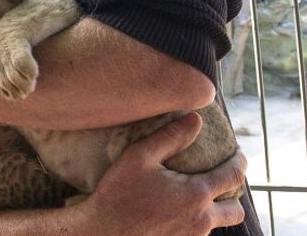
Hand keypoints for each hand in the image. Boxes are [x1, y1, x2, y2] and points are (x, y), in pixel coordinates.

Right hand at [82, 112, 245, 235]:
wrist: (102, 233)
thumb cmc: (118, 194)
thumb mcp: (140, 157)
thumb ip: (170, 137)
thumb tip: (195, 119)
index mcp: (196, 195)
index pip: (233, 176)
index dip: (239, 162)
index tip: (237, 154)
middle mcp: (200, 220)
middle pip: (236, 211)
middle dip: (234, 195)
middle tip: (221, 180)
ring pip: (216, 225)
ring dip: (214, 210)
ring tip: (196, 195)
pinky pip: (197, 233)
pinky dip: (195, 220)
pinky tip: (177, 211)